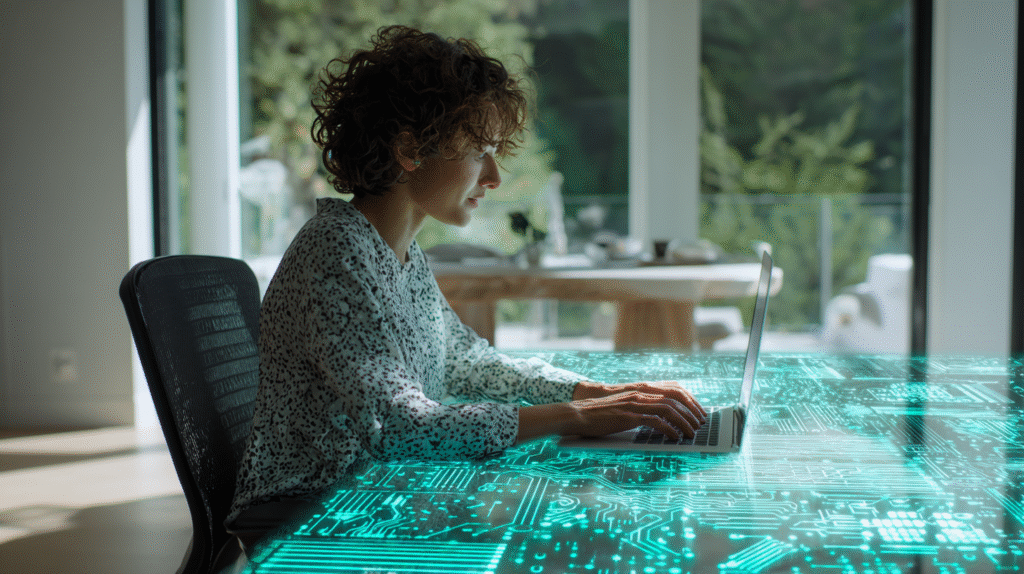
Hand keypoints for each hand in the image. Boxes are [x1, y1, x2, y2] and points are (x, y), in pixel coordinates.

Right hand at [567, 380, 706, 439]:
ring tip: (692, 433)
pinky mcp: (629, 416)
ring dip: (684, 422)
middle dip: (692, 411)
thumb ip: (641, 407)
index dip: (690, 399)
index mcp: (642, 389)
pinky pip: (655, 421)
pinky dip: (669, 429)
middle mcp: (641, 393)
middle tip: (700, 424)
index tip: (699, 411)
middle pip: (676, 397)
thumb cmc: (601, 413)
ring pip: (669, 409)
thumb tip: (660, 418)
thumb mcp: (625, 406)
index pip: (674, 388)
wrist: (579, 413)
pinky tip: (675, 437)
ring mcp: (635, 404)